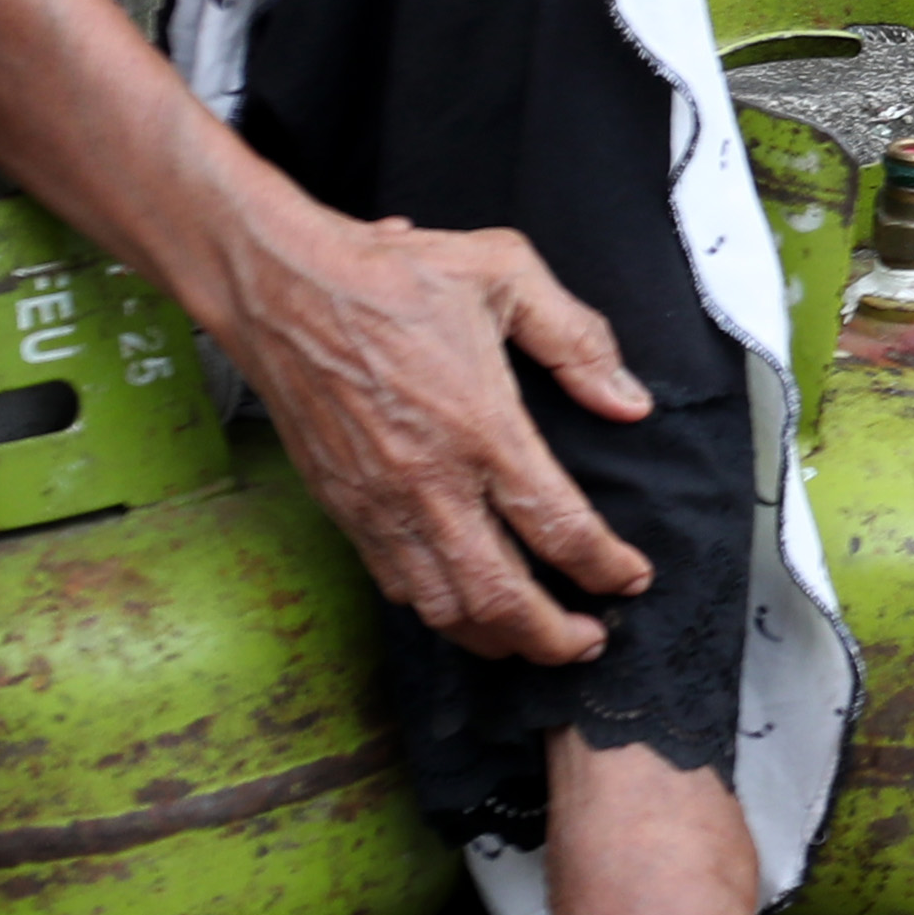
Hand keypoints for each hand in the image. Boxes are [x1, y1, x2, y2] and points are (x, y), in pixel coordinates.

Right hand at [213, 205, 661, 664]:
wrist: (282, 288)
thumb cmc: (391, 276)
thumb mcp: (506, 273)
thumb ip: (577, 339)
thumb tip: (629, 400)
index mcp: (482, 429)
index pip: (558, 527)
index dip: (604, 566)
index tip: (631, 577)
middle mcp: (430, 482)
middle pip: (499, 596)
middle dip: (552, 635)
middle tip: (590, 642)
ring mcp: (380, 503)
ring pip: (442, 606)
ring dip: (494, 637)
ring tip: (533, 641)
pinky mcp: (343, 507)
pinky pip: (393, 583)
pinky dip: (436, 609)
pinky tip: (463, 607)